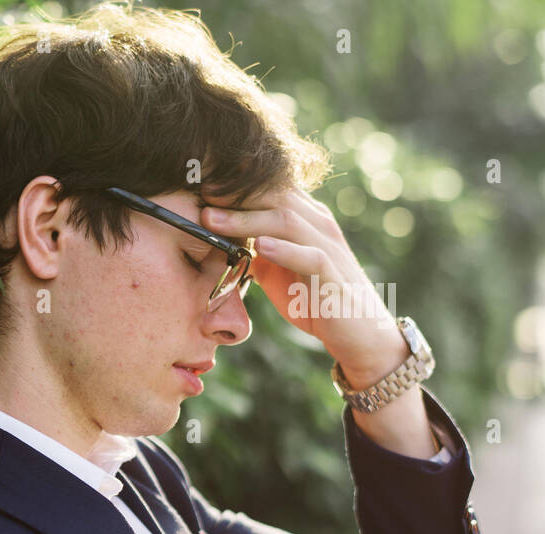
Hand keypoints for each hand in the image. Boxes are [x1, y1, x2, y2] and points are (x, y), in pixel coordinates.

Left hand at [200, 186, 407, 383]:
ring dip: (245, 218)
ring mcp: (327, 247)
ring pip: (286, 221)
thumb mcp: (275, 270)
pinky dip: (284, 250)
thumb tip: (216, 241)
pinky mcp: (333, 275)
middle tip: (194, 192)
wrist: (357, 331)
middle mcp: (317, 225)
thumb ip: (251, 250)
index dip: (230, 185)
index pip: (266, 190)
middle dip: (231, 194)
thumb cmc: (313, 297)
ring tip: (211, 218)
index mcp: (303, 218)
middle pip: (272, 196)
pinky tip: (259, 246)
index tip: (194, 184)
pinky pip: (310, 256)